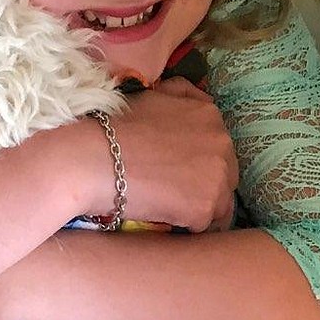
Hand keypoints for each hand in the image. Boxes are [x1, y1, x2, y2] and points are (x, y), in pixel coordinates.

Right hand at [81, 84, 237, 232]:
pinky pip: (204, 225)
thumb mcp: (154, 95)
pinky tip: (164, 219)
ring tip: (168, 209)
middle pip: (225, 175)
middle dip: (203, 185)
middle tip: (172, 193)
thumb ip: (182, 95)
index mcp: (210, 115)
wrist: (94, 159)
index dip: (198, 162)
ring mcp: (217, 177)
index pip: (218, 147)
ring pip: (219, 203)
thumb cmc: (115, 127)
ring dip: (198, 207)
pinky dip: (186, 225)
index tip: (178, 171)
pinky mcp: (205, 207)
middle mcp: (223, 143)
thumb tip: (196, 98)